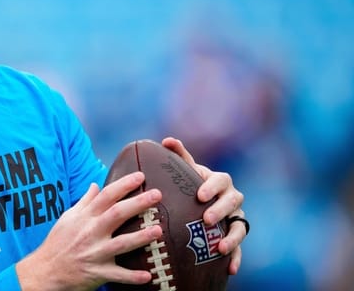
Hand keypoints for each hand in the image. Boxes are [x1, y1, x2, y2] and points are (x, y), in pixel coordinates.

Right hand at [16, 172, 162, 290]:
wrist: (46, 270)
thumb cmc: (58, 242)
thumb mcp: (68, 218)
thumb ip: (85, 202)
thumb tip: (95, 185)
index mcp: (85, 217)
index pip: (106, 196)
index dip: (124, 184)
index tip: (140, 176)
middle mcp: (91, 232)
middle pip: (117, 214)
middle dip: (138, 203)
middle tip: (157, 194)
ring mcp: (95, 253)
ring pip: (121, 243)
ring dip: (141, 237)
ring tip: (158, 230)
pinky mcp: (97, 272)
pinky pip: (118, 275)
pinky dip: (132, 277)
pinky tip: (148, 275)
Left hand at [161, 137, 246, 274]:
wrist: (202, 202)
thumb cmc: (191, 185)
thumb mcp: (186, 171)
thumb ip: (179, 156)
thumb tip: (166, 140)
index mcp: (219, 181)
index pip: (220, 180)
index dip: (212, 187)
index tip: (199, 195)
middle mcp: (232, 197)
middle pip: (233, 201)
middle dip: (220, 210)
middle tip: (206, 219)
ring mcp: (236, 217)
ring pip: (240, 226)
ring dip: (232, 237)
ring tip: (219, 247)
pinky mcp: (235, 235)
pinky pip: (240, 247)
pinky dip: (236, 256)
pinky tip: (230, 268)